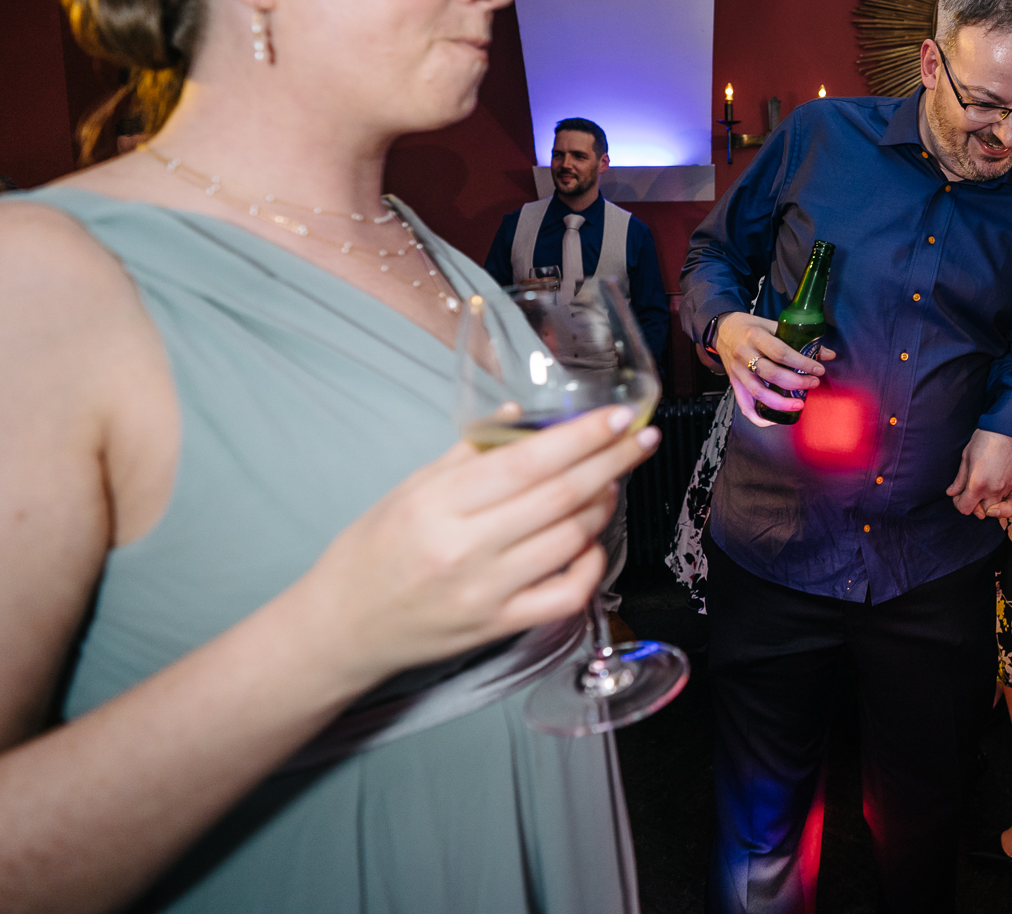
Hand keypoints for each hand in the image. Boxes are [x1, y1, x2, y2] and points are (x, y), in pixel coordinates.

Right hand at [295, 406, 660, 689]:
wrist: (342, 628)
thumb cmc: (374, 551)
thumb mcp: (411, 488)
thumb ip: (471, 450)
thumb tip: (525, 412)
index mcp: (438, 504)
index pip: (528, 461)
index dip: (583, 436)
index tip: (620, 416)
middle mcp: (465, 548)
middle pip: (560, 497)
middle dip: (610, 461)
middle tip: (641, 438)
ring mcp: (487, 592)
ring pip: (571, 540)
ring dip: (603, 505)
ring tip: (611, 481)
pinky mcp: (500, 627)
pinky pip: (567, 594)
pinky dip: (591, 563)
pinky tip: (592, 540)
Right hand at [712, 311, 836, 428]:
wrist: (723, 330)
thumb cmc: (751, 327)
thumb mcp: (773, 325)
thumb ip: (799, 339)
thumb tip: (828, 354)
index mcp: (755, 336)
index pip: (781, 352)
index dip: (802, 363)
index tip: (818, 370)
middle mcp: (744, 354)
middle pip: (771, 374)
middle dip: (796, 382)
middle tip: (813, 384)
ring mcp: (737, 371)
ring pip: (758, 392)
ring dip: (780, 402)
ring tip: (799, 405)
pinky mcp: (734, 383)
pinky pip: (744, 405)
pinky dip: (758, 417)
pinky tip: (774, 420)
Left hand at [946, 428, 1011, 517]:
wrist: (1010, 428)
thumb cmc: (985, 439)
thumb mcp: (966, 457)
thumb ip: (959, 479)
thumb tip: (951, 492)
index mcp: (977, 485)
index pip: (965, 509)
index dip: (959, 503)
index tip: (958, 494)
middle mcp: (993, 490)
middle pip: (982, 512)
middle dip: (975, 505)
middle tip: (970, 492)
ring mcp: (1007, 487)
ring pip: (996, 504)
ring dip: (988, 500)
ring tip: (984, 484)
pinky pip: (1006, 494)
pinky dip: (999, 491)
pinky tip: (995, 476)